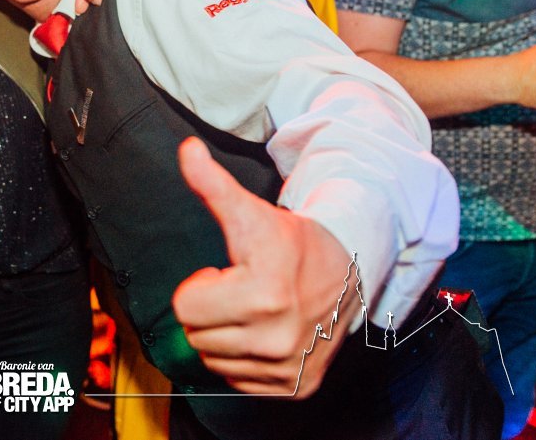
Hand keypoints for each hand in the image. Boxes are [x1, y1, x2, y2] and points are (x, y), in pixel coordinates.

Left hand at [172, 138, 350, 396]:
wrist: (349, 270)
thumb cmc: (292, 241)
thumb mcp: (250, 211)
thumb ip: (213, 185)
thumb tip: (187, 151)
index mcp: (263, 294)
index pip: (186, 307)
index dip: (200, 285)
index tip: (226, 272)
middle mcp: (277, 337)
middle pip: (195, 335)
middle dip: (208, 310)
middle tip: (238, 290)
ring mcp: (288, 366)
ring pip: (213, 360)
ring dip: (223, 335)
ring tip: (251, 310)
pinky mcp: (296, 386)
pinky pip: (237, 380)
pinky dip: (243, 358)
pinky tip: (263, 332)